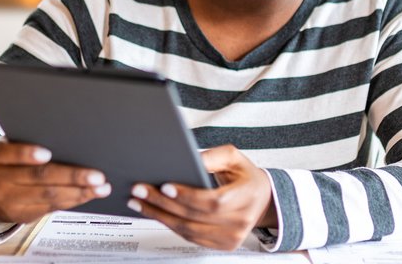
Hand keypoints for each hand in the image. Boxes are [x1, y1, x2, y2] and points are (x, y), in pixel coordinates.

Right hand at [0, 140, 111, 223]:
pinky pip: (52, 207)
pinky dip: (74, 199)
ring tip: (101, 187)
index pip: (7, 152)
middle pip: (37, 177)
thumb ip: (33, 142)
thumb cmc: (14, 161)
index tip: (47, 154)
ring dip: (79, 191)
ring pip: (48, 195)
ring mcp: (9, 199)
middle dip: (70, 176)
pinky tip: (90, 194)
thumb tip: (74, 136)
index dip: (25, 154)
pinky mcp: (23, 214)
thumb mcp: (13, 148)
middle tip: (96, 175)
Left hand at [127, 145, 276, 250]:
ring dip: (160, 216)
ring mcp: (232, 237)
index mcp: (247, 196)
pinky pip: (190, 237)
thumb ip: (213, 156)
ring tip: (139, 202)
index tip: (165, 187)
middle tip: (139, 190)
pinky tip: (155, 213)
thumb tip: (190, 159)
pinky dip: (170, 225)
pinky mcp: (222, 245)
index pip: (214, 202)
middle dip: (163, 204)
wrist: (262, 200)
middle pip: (195, 217)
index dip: (188, 196)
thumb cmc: (245, 176)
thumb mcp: (234, 158)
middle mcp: (241, 220)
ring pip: (189, 230)